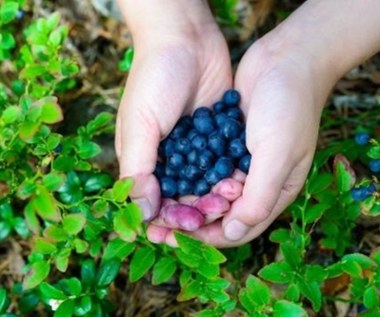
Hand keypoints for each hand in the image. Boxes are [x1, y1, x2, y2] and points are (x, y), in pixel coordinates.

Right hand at [115, 1, 231, 220]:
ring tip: (223, 206)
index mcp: (143, 158)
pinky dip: (226, 178)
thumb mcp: (139, 123)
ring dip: (211, 199)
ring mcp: (192, 148)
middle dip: (190, 212)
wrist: (186, 40)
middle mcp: (167, 158)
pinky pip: (220, 165)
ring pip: (203, 185)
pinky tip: (237, 188)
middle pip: (179, 197)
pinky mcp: (214, 137)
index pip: (151, 200)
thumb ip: (138, 168)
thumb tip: (142, 212)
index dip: (161, 219)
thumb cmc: (154, 79)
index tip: (174, 234)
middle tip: (203, 221)